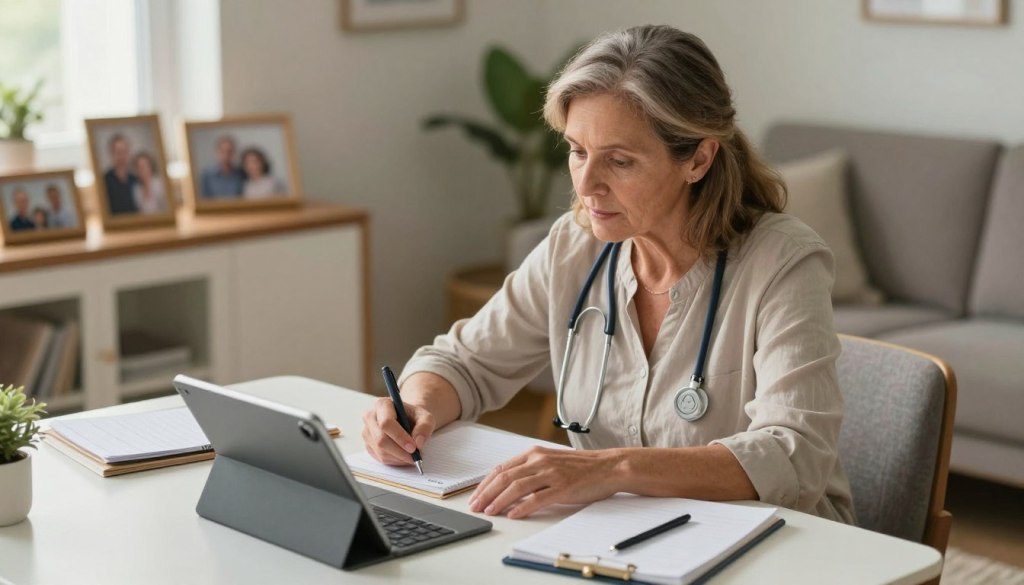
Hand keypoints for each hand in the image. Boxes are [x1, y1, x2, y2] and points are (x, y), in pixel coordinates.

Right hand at [361, 397, 435, 465]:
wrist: (406, 420)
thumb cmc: (414, 417)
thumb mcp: (426, 417)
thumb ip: (425, 427)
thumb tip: (418, 443)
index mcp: (382, 404)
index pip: (386, 423)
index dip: (399, 437)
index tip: (413, 447)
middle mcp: (370, 417)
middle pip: (381, 439)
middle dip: (400, 451)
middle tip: (415, 457)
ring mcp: (367, 432)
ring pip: (380, 451)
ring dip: (399, 458)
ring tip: (412, 456)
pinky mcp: (368, 445)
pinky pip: (379, 457)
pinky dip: (394, 460)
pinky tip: (404, 456)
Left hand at [468, 447, 624, 518]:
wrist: (608, 466)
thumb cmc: (580, 467)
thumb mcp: (550, 462)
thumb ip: (531, 471)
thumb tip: (507, 488)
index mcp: (535, 453)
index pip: (502, 468)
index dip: (485, 483)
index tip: (475, 496)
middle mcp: (540, 460)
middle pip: (505, 477)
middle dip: (486, 493)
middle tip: (476, 506)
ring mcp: (552, 473)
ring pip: (517, 487)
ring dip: (500, 501)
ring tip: (490, 511)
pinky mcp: (563, 487)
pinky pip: (538, 498)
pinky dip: (523, 507)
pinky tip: (514, 514)